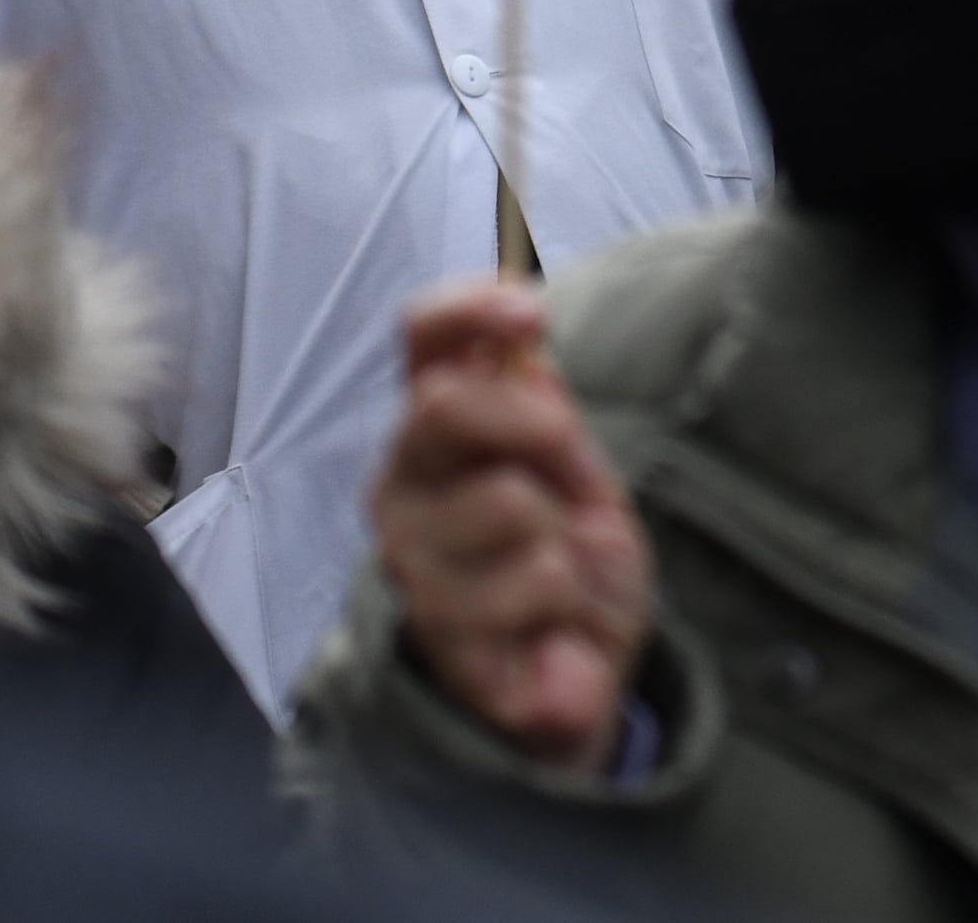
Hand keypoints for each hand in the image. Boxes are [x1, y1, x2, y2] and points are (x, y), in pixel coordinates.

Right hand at [371, 280, 650, 772]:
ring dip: (562, 535)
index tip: (530, 314)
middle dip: (536, 429)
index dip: (467, 310)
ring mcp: (409, 567)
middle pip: (442, 405)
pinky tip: (549, 624)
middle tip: (565, 474)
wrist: (577, 667)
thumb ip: (537, 396)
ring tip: (554, 569)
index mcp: (433, 434)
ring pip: (509, 501)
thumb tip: (522, 330)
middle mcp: (400, 492)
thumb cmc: (562, 550)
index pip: (421, 341)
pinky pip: (536, 584)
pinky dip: (568, 599)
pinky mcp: (438, 639)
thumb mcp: (567, 461)